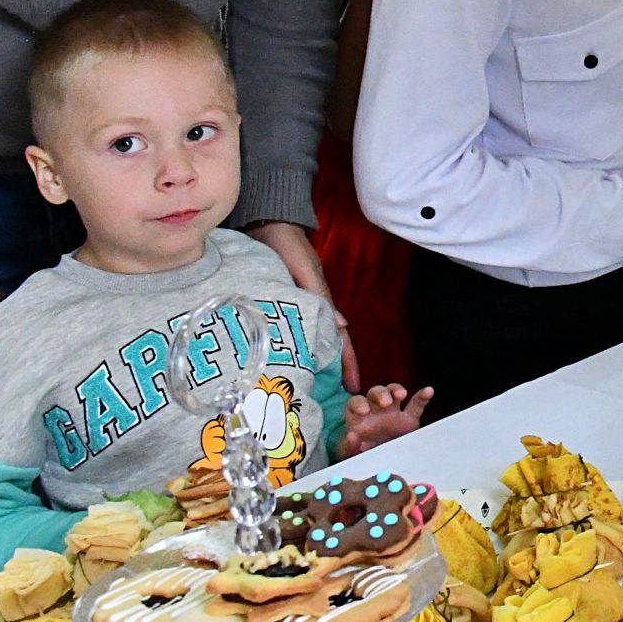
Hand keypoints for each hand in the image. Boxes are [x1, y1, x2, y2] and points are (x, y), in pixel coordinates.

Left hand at [249, 221, 358, 391]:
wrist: (268, 223)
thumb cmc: (286, 244)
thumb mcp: (303, 268)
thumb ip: (318, 293)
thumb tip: (340, 325)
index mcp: (322, 300)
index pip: (340, 337)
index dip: (348, 362)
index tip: (355, 387)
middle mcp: (314, 306)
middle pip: (331, 343)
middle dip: (338, 370)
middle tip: (341, 397)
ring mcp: (300, 304)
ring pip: (315, 338)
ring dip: (321, 361)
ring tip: (320, 387)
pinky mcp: (285, 301)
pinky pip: (299, 330)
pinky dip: (303, 347)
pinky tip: (296, 361)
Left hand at [343, 382, 433, 451]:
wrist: (383, 470)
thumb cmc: (362, 460)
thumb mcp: (350, 456)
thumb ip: (347, 447)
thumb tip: (351, 435)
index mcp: (358, 419)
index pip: (355, 403)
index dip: (358, 404)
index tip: (364, 411)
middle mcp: (374, 411)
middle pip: (374, 393)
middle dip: (379, 394)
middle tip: (385, 403)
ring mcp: (393, 413)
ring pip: (393, 392)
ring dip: (396, 390)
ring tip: (401, 395)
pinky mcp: (410, 420)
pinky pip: (416, 404)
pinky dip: (422, 396)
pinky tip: (428, 391)